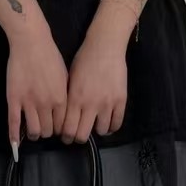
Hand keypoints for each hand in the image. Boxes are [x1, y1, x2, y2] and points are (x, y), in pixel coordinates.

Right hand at [7, 25, 68, 148]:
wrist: (31, 43)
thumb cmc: (50, 57)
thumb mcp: (65, 77)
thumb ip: (65, 96)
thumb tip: (65, 112)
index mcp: (61, 99)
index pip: (62, 125)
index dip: (60, 129)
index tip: (57, 128)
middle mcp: (46, 104)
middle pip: (48, 131)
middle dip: (47, 132)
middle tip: (45, 127)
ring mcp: (29, 103)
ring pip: (33, 130)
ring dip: (34, 134)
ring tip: (33, 131)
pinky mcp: (14, 100)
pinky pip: (13, 122)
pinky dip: (14, 136)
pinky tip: (14, 143)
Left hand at [60, 26, 127, 143]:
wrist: (105, 47)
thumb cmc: (83, 60)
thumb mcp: (69, 79)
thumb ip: (68, 99)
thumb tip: (64, 117)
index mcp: (75, 99)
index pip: (68, 128)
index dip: (66, 136)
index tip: (66, 137)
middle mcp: (90, 104)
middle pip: (83, 135)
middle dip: (78, 138)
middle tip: (78, 136)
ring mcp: (107, 103)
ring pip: (101, 131)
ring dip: (96, 131)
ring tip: (95, 126)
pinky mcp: (121, 100)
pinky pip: (117, 123)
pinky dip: (112, 127)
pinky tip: (108, 124)